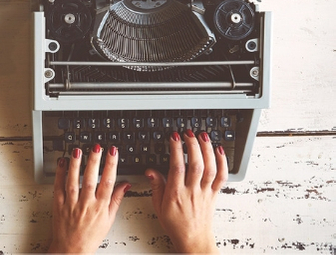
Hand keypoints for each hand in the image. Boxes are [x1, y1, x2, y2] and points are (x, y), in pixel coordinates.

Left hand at [49, 145, 130, 253]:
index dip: (111, 165)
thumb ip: (116, 199)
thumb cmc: (90, 236)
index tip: (113, 152)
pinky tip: (62, 162)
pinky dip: (59, 173)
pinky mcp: (58, 205)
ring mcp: (71, 204)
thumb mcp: (109, 219)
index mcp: (100, 207)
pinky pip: (58, 186)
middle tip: (96, 146)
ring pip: (73, 181)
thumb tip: (125, 184)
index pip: (107, 182)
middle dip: (94, 161)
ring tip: (78, 150)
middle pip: (90, 179)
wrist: (71, 250)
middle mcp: (86, 204)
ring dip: (75, 164)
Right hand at [145, 130, 227, 253]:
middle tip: (188, 132)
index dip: (176, 150)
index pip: (177, 167)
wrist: (193, 239)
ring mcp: (205, 192)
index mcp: (176, 194)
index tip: (174, 137)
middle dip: (193, 145)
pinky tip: (219, 150)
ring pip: (210, 168)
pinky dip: (222, 162)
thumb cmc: (175, 224)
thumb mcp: (159, 206)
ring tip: (203, 136)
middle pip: (196, 165)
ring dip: (207, 150)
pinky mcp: (214, 194)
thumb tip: (150, 170)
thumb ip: (156, 186)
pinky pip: (222, 177)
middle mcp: (192, 192)